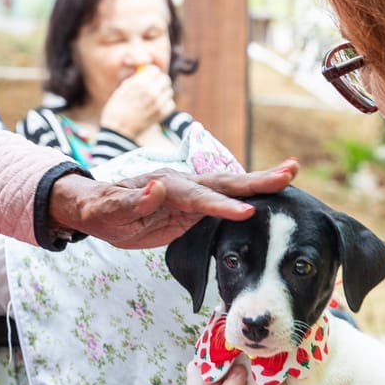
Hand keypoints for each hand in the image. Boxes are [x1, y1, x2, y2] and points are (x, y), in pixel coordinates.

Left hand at [46, 158, 299, 248]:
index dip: (222, 204)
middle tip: (291, 172)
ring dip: (259, 184)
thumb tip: (157, 186)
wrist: (93, 208)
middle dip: (257, 180)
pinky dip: (246, 198)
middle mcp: (182, 185)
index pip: (199, 197)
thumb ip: (133, 200)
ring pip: (228, 189)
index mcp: (165, 185)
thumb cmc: (98, 209)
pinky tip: (267, 198)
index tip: (248, 212)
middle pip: (224, 182)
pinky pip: (222, 203)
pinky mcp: (191, 209)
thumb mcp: (108, 209)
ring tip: (290, 175)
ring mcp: (189, 196)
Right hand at [98, 65, 174, 141]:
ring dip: (163, 92)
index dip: (151, 73)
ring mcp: (158, 103)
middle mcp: (152, 91)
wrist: (118, 130)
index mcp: (140, 82)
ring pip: (169, 91)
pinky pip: (171, 104)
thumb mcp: (122, 88)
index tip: (149, 77)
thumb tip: (144, 73)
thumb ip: (136, 79)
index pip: (155, 70)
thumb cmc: (116, 109)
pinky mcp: (161, 114)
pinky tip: (158, 106)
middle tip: (154, 86)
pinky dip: (166, 104)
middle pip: (165, 79)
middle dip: (159, 81)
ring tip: (154, 97)